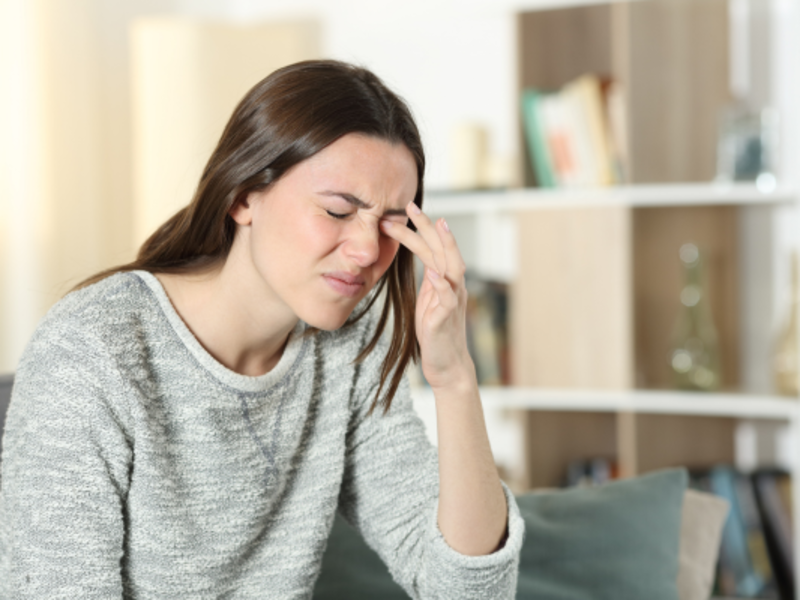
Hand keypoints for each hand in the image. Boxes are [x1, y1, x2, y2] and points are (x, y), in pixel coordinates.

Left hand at [380, 202, 474, 389]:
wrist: (446, 363)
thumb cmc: (435, 331)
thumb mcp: (428, 300)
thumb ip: (428, 280)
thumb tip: (421, 260)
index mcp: (443, 279)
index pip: (431, 247)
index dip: (417, 228)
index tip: (400, 210)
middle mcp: (452, 285)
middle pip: (443, 248)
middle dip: (428, 226)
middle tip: (411, 205)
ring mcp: (452, 300)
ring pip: (453, 266)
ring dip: (446, 245)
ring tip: (438, 225)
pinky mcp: (446, 318)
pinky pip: (448, 298)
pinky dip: (443, 285)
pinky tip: (435, 273)